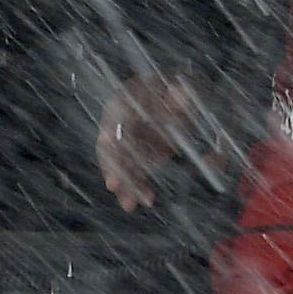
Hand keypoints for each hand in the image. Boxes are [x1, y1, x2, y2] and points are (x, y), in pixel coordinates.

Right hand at [95, 70, 226, 210]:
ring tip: (129, 205)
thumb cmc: (181, 91)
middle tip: (113, 184)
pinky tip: (146, 200)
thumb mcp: (185, 88)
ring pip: (120, 165)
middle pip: (111, 144)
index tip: (106, 140)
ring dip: (124, 185)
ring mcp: (130, 142)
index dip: (110, 126)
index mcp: (130, 98)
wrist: (186, 102)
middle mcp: (123, 122)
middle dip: (112, 166)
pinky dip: (137, 188)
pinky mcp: (139, 158)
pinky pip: (134, 174)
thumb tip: (180, 97)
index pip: (116, 112)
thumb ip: (183, 93)